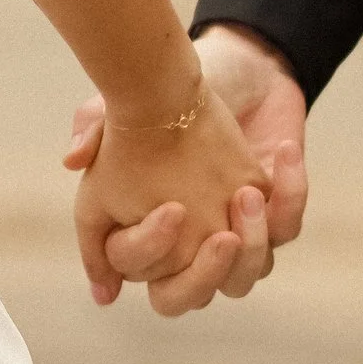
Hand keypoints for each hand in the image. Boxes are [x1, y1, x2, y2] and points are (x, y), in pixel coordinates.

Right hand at [64, 25, 309, 316]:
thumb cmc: (166, 99)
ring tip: (246, 195)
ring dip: (251, 243)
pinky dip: (291, 197)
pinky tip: (281, 155)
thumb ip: (89, 130)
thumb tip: (71, 162)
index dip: (151, 249)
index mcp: (144, 236)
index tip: (172, 207)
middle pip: (190, 297)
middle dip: (205, 275)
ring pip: (245, 276)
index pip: (143, 273)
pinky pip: (286, 228)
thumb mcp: (118, 109)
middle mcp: (188, 247)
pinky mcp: (275, 211)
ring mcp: (234, 234)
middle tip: (221, 238)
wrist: (231, 66)